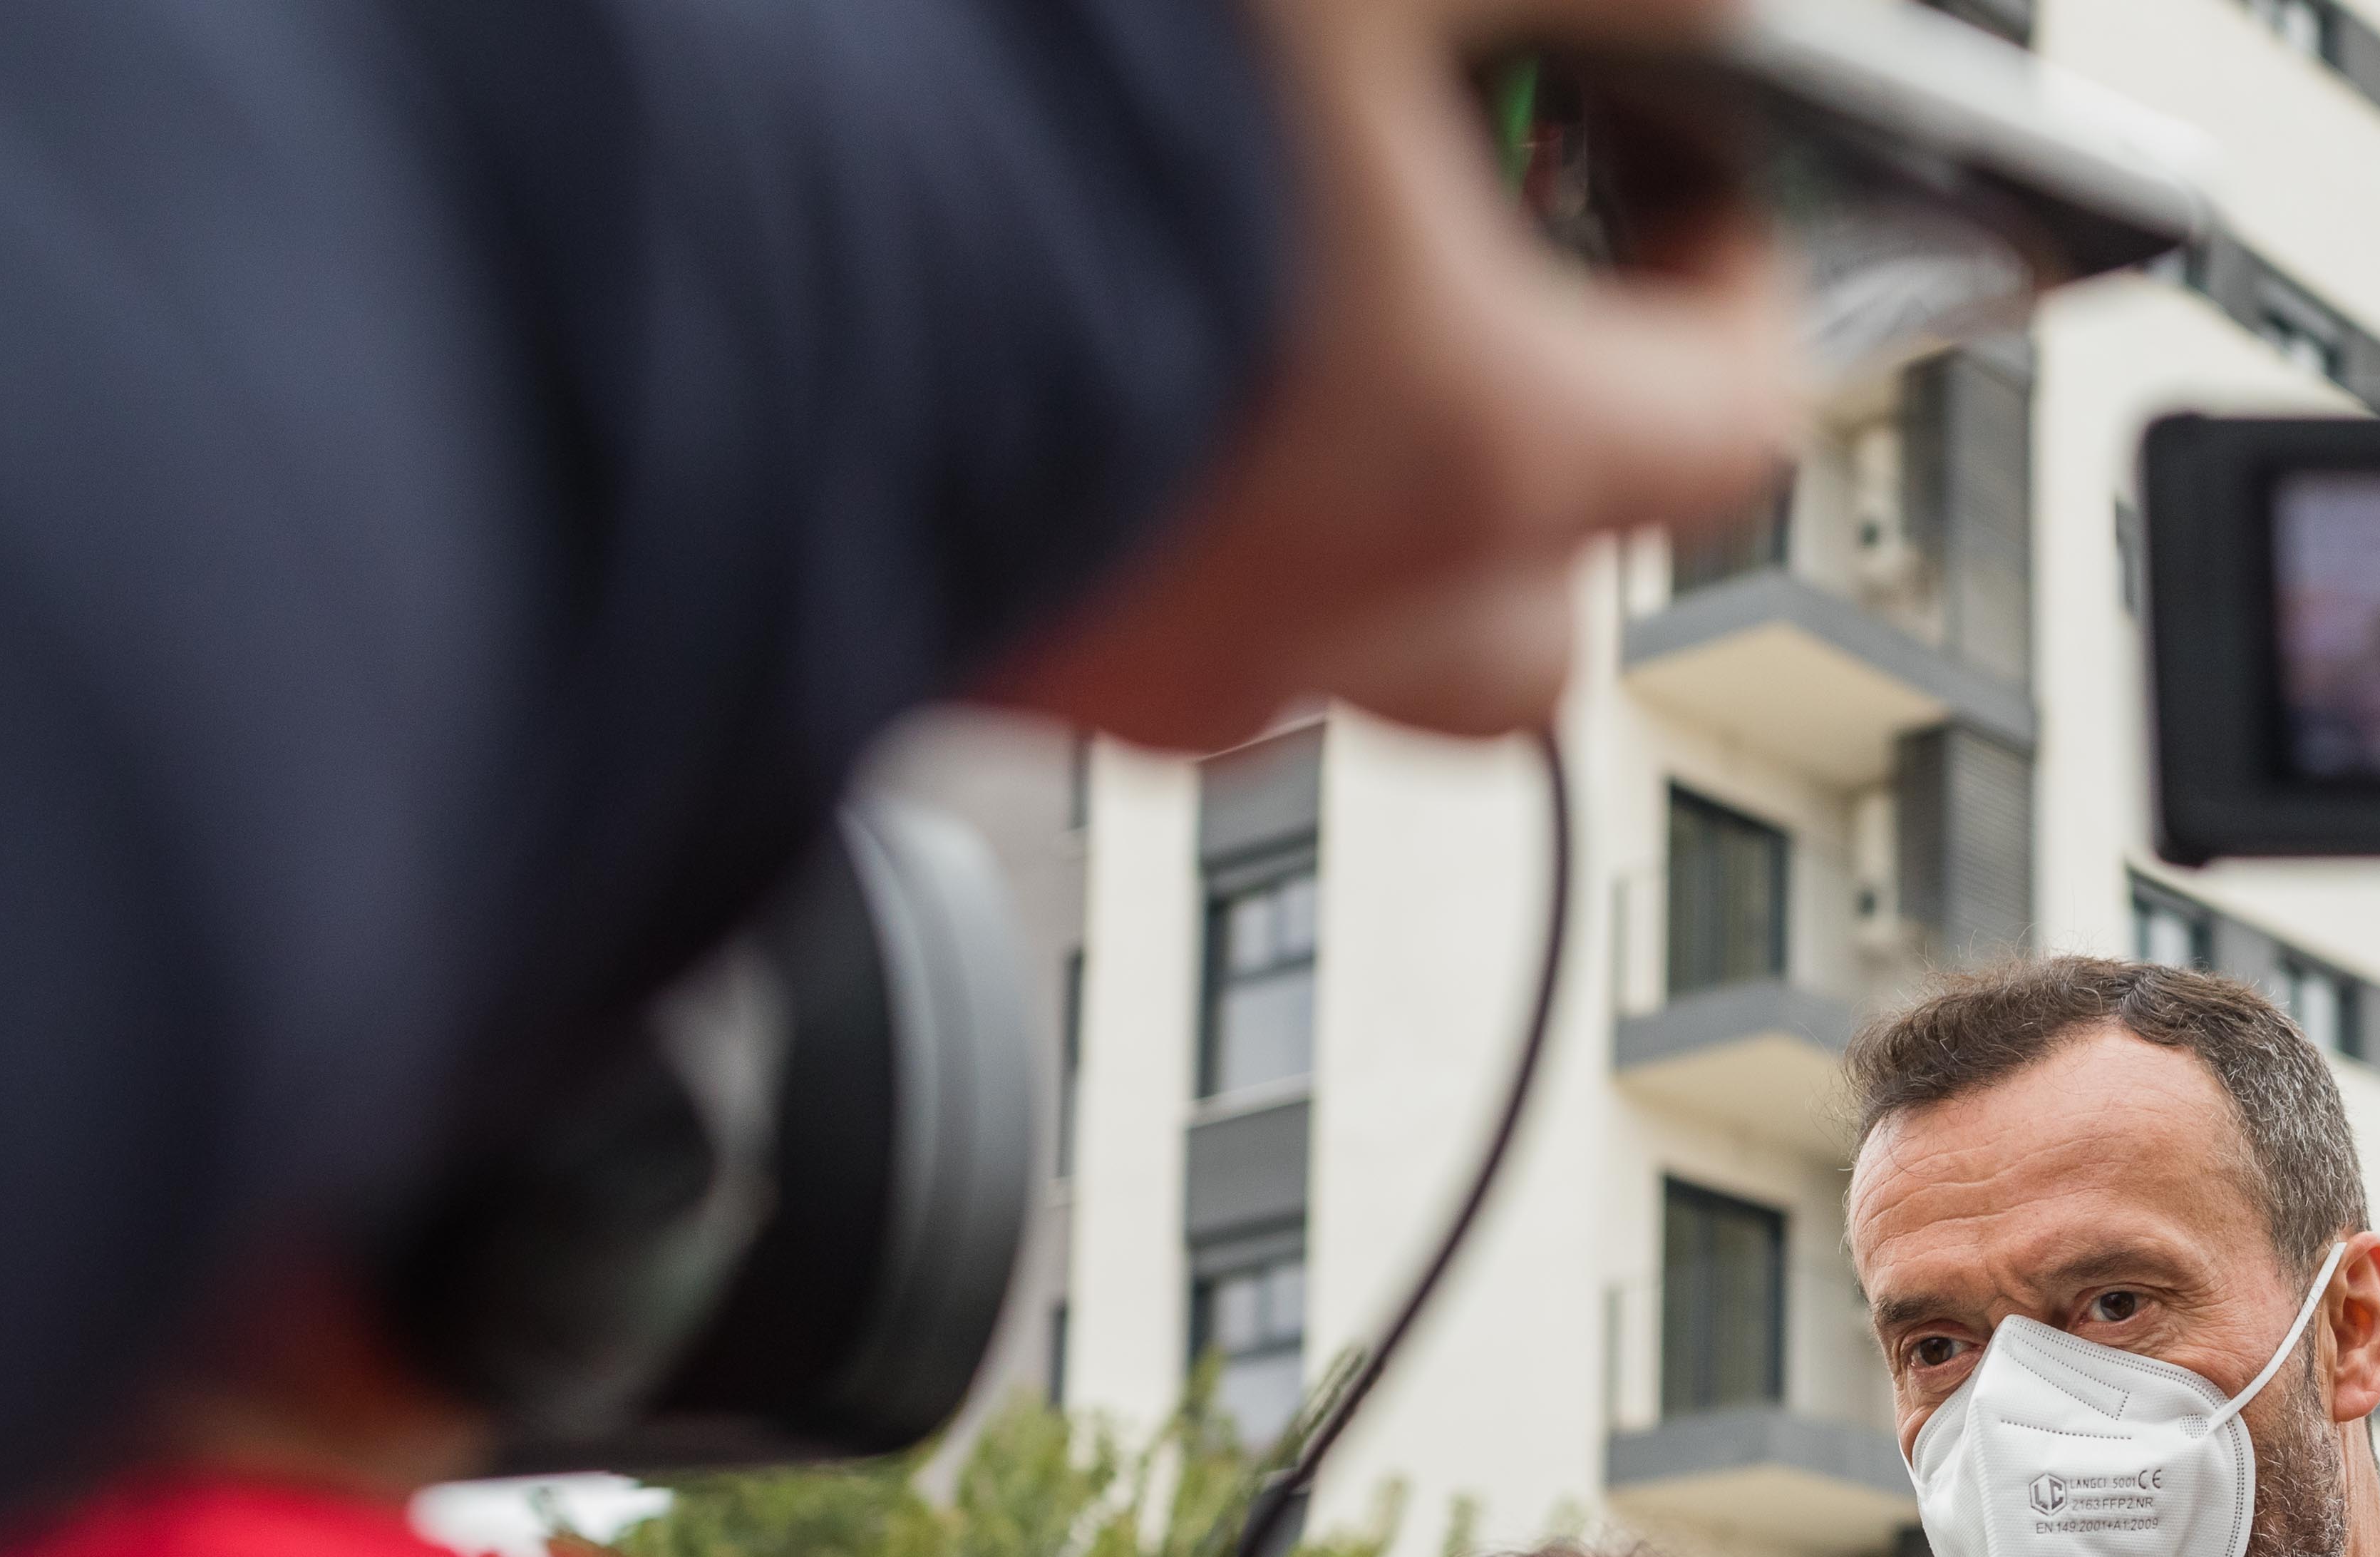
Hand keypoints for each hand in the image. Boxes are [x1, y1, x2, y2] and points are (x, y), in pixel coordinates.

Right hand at [1001, 0, 1792, 746]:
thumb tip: (1700, 6)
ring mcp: (1136, 667)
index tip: (1693, 191)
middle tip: (1492, 312)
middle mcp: (1320, 614)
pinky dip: (1157, 522)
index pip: (1724, 421)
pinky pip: (1130, 631)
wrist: (644, 264)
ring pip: (1329, 651)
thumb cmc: (1009, 104)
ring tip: (1265, 330)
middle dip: (1541, 482)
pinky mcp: (977, 667)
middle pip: (1536, 631)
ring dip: (1345, 518)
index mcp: (1464, 451)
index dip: (1734, 287)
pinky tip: (1077, 358)